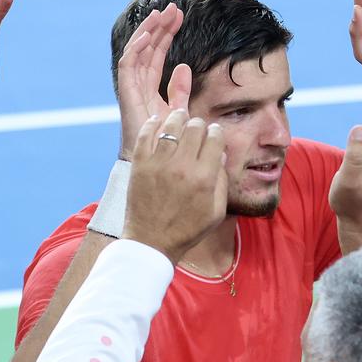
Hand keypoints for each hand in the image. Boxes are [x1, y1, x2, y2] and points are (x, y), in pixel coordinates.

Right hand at [115, 6, 192, 159]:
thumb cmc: (168, 142)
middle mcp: (139, 85)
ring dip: (148, 31)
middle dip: (159, 27)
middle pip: (147, 49)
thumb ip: (180, 91)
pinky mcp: (127, 94)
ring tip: (160, 13)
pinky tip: (148, 33)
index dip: (167, 34)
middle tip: (173, 8)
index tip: (179, 16)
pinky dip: (136, 48)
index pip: (157, 54)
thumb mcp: (179, 111)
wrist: (157, 163)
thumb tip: (183, 67)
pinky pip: (128, 65)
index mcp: (150, 88)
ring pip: (137, 52)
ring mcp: (131, 89)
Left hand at [123, 111, 227, 262]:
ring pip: (171, 125)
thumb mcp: (216, 212)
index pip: (215, 138)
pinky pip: (145, 133)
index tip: (213, 136)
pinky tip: (158, 121)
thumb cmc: (186, 230)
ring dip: (178, 118)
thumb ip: (222, 182)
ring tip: (179, 119)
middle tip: (196, 130)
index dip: (216, 133)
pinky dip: (153, 123)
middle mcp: (182, 167)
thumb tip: (220, 156)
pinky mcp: (140, 165)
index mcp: (204, 178)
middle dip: (199, 125)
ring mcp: (159, 164)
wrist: (151, 242)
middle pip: (195, 127)